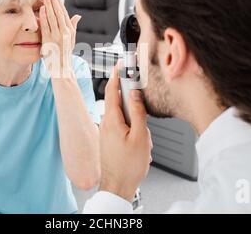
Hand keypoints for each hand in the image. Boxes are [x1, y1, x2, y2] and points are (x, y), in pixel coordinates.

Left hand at [39, 0, 81, 77]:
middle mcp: (65, 32)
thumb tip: (78, 16)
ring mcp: (57, 36)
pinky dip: (44, 17)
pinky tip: (41, 9)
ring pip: (53, 17)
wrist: (62, 69)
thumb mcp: (72, 40)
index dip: (59, 1)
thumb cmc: (65, 55)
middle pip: (58, 12)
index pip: (64, 12)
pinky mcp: (50, 41)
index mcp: (70, 30)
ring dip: (48, 5)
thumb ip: (73, 27)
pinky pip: (46, 26)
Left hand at [99, 62, 152, 201]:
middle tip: (144, 124)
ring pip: (125, 119)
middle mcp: (106, 124)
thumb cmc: (127, 166)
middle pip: (120, 105)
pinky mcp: (110, 140)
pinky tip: (140, 148)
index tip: (120, 64)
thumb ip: (138, 113)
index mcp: (112, 120)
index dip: (116, 75)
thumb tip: (135, 95)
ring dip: (137, 127)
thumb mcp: (140, 137)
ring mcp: (107, 133)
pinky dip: (134, 134)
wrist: (117, 187)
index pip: (111, 90)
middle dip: (135, 110)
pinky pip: (123, 129)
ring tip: (143, 144)